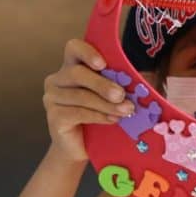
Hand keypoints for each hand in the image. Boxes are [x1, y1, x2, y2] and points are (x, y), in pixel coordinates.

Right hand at [44, 39, 134, 162]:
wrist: (81, 148)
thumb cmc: (98, 116)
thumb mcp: (111, 96)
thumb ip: (121, 83)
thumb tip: (143, 78)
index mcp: (71, 66)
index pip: (73, 48)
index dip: (87, 52)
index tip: (103, 64)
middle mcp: (57, 79)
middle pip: (77, 73)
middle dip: (102, 84)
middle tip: (121, 95)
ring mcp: (52, 98)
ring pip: (81, 96)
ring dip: (106, 104)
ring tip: (126, 110)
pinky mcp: (54, 117)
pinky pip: (78, 113)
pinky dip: (98, 116)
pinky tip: (112, 119)